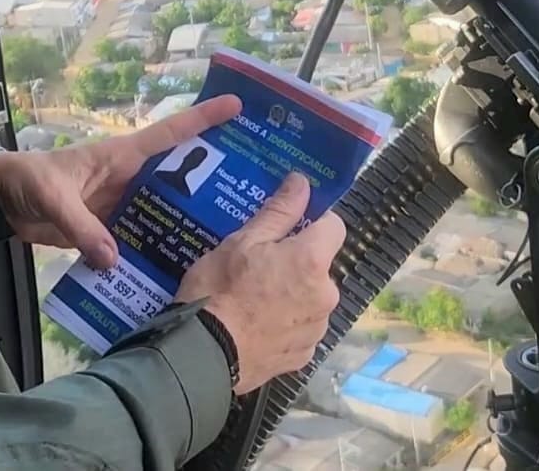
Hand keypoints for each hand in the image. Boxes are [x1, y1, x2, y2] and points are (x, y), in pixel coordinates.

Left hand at [0, 94, 240, 267]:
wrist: (0, 202)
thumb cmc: (28, 181)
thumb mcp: (54, 199)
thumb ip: (83, 228)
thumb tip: (113, 260)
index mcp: (121, 156)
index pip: (170, 133)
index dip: (203, 118)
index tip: (237, 105)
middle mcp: (129, 178)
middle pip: (179, 175)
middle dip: (212, 177)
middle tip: (254, 186)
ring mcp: (121, 204)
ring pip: (163, 209)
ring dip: (188, 219)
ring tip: (228, 234)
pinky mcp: (109, 229)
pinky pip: (140, 237)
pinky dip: (156, 249)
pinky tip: (177, 265)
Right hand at [175, 172, 345, 394]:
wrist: (204, 354)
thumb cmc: (220, 289)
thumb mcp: (242, 242)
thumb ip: (279, 212)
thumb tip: (303, 182)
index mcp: (313, 261)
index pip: (334, 226)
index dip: (313, 221)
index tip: (287, 228)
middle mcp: (326, 295)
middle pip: (320, 266)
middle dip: (297, 263)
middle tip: (257, 267)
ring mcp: (317, 329)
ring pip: (311, 299)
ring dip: (293, 295)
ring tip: (253, 300)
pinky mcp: (304, 356)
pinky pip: (301, 329)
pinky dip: (286, 325)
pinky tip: (256, 325)